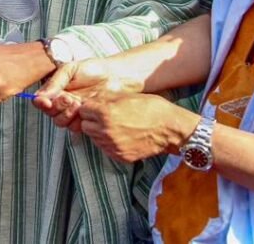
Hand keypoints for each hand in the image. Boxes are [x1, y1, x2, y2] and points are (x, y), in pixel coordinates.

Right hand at [33, 57, 143, 129]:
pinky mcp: (85, 121)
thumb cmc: (93, 70)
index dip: (41, 103)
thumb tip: (38, 96)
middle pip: (50, 113)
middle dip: (57, 107)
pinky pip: (74, 127)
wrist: (114, 76)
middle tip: (69, 98)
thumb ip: (55, 82)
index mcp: (55, 90)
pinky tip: (85, 109)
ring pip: (60, 121)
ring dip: (67, 114)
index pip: (40, 101)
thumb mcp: (70, 69)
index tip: (46, 101)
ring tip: (78, 103)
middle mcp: (61, 103)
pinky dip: (77, 120)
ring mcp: (72, 113)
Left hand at [78, 93, 196, 162]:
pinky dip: (109, 143)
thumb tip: (90, 100)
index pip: (83, 110)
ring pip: (94, 138)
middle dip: (91, 120)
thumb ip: (104, 99)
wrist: (170, 129)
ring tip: (115, 126)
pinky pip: (105, 148)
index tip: (96, 107)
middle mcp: (106, 131)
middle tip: (104, 116)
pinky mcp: (120, 156)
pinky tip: (121, 135)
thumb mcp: (125, 96)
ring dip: (99, 132)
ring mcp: (113, 146)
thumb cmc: (151, 108)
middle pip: (85, 126)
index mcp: (105, 113)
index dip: (90, 107)